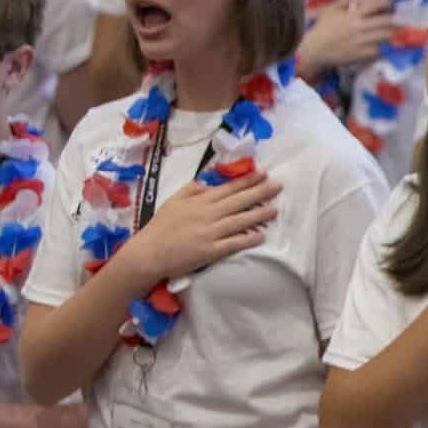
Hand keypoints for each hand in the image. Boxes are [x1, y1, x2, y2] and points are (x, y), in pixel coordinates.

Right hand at [127, 172, 280, 283]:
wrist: (148, 253)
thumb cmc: (160, 227)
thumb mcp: (173, 202)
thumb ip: (191, 190)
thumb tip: (207, 182)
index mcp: (199, 201)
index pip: (228, 188)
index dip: (247, 181)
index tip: (263, 174)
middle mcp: (207, 214)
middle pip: (238, 201)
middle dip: (260, 192)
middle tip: (278, 186)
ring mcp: (210, 233)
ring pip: (240, 220)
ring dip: (260, 214)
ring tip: (275, 209)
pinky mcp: (211, 251)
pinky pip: (234, 243)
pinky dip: (249, 239)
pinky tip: (262, 235)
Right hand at [299, 0, 396, 75]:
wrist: (314, 50)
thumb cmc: (322, 29)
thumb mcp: (331, 10)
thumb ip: (346, 0)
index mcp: (353, 15)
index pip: (376, 5)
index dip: (388, 2)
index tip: (395, 2)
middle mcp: (359, 27)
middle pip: (386, 21)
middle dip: (398, 19)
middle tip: (405, 19)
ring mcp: (362, 42)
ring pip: (386, 36)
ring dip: (395, 33)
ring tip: (402, 31)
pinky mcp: (362, 55)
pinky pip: (381, 50)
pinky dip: (387, 47)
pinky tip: (392, 45)